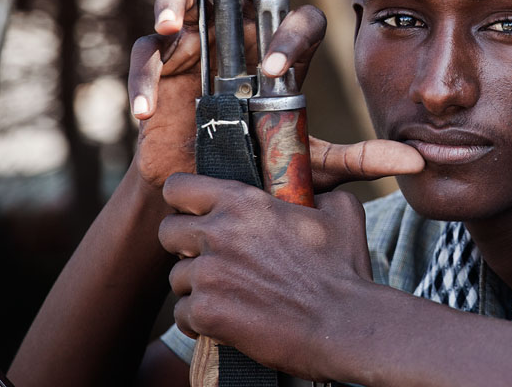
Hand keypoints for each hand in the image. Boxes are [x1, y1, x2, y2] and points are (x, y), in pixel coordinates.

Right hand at [128, 0, 423, 189]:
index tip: (273, 71)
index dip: (294, 32)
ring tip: (171, 28)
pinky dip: (146, 77)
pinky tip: (148, 108)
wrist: (211, 189)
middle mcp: (245, 36)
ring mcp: (200, 44)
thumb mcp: (311, 160)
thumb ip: (360, 158)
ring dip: (176, 1)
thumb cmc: (263, 162)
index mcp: (283, 52)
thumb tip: (420, 160)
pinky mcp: (162, 66)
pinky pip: (148, 54)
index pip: (300, 20)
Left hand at [159, 173, 377, 377]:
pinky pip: (182, 315)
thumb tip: (311, 193)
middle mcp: (219, 233)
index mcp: (244, 202)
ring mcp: (209, 275)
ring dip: (198, 286)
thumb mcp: (342, 211)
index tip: (200, 213)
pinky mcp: (206, 314)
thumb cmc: (344, 268)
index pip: (178, 187)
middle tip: (215, 257)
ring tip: (232, 294)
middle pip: (167, 231)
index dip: (186, 200)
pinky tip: (231, 318)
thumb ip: (316, 193)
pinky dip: (203, 320)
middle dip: (186, 244)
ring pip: (177, 277)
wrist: (344, 324)